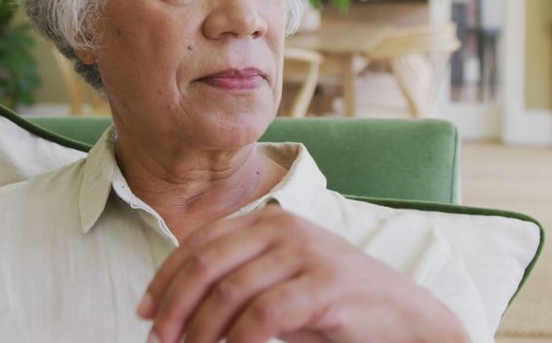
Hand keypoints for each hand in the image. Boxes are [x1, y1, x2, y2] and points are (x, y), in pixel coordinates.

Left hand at [137, 204, 468, 342]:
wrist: (407, 320)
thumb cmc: (334, 306)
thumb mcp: (279, 285)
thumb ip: (236, 282)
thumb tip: (174, 306)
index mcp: (267, 220)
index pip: (199, 244)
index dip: (165, 278)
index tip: (144, 313)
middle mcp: (283, 227)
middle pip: (207, 264)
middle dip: (174, 306)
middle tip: (158, 341)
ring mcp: (306, 253)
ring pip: (230, 291)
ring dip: (200, 330)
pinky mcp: (325, 285)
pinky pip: (264, 315)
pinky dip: (237, 341)